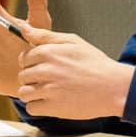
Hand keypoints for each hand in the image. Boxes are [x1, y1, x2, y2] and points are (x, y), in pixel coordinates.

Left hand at [16, 25, 134, 118]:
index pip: (24, 58)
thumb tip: (23, 28)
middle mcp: (45, 70)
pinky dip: (37, 107)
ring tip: (47, 92)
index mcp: (48, 52)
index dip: (32, 63)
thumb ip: (45, 35)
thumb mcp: (72, 42)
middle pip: (22, 75)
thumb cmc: (95, 63)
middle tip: (48, 80)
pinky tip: (50, 102)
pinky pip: (31, 108)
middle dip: (31, 78)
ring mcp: (48, 90)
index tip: (42, 66)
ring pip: (23, 92)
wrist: (113, 87)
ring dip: (32, 93)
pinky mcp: (53, 108)